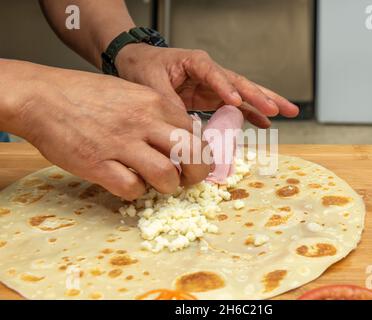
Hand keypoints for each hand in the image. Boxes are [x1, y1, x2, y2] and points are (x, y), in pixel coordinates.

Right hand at [5, 61, 210, 199]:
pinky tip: (127, 183)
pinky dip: (135, 192)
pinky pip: (132, 188)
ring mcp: (122, 144)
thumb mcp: (131, 93)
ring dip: (167, 186)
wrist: (42, 97)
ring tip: (157, 185)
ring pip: (166, 175)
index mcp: (154, 103)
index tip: (191, 161)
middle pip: (192, 153)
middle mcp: (144, 122)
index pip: (195, 132)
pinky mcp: (99, 165)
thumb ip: (157, 114)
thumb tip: (179, 139)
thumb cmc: (87, 95)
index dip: (198, 151)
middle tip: (188, 180)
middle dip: (197, 172)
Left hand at [115, 44, 299, 127]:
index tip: (237, 101)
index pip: (215, 74)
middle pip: (241, 83)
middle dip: (261, 96)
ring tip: (287, 112)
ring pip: (244, 94)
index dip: (226, 88)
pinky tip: (263, 123)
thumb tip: (187, 131)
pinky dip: (248, 114)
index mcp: (195, 62)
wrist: (138, 63)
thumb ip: (169, 104)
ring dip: (264, 104)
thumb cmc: (143, 67)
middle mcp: (210, 73)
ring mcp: (214, 86)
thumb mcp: (151, 84)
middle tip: (280, 108)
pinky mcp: (212, 97)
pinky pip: (235, 106)